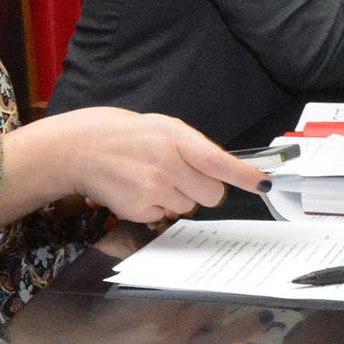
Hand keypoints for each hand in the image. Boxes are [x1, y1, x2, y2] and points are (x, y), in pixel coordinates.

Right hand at [2, 107, 267, 225]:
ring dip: (176, 196)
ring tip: (150, 177)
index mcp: (175, 137)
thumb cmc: (123, 135)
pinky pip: (165, 216)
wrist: (79, 148)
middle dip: (203, 188)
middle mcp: (167, 163)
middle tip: (180, 175)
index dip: (245, 176)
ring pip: (189, 206)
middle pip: (211, 194)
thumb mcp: (161, 127)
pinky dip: (156, 206)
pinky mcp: (140, 208)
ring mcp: (154, 188)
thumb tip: (223, 171)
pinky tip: (138, 189)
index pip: (219, 161)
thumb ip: (193, 147)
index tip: (263, 184)